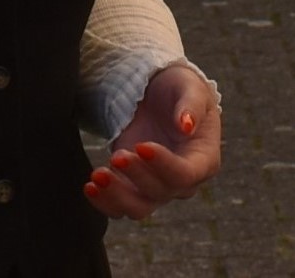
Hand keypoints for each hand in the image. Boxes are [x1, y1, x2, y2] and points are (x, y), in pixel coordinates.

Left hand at [86, 61, 220, 218]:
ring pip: (139, 208)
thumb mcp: (191, 87)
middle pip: (160, 192)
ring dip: (117, 196)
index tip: (141, 146)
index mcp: (204, 159)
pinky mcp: (133, 188)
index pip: (186, 174)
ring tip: (97, 175)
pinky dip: (104, 202)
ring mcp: (157, 188)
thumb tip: (187, 126)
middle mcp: (183, 181)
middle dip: (136, 175)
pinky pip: (119, 207)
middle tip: (117, 155)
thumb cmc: (180, 88)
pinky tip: (89, 186)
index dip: (164, 165)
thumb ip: (192, 104)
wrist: (157, 95)